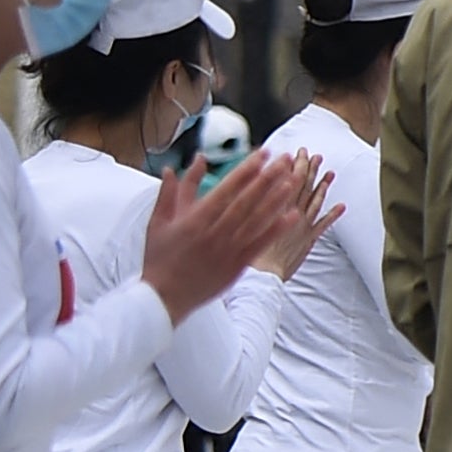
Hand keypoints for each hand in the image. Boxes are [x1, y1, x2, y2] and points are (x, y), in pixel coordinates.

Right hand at [143, 150, 318, 317]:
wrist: (163, 298)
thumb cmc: (159, 258)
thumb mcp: (158, 222)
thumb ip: (171, 192)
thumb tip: (178, 166)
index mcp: (195, 219)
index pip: (226, 188)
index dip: (246, 169)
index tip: (262, 153)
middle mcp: (215, 232)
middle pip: (247, 200)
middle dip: (268, 177)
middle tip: (285, 159)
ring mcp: (228, 249)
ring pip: (257, 220)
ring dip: (277, 199)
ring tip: (293, 180)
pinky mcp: (237, 265)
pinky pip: (261, 244)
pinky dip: (277, 229)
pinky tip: (293, 215)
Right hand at [255, 161, 341, 277]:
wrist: (261, 277)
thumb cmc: (247, 253)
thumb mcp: (240, 224)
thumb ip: (247, 202)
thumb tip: (254, 187)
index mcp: (275, 210)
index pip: (287, 182)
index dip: (293, 166)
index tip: (297, 153)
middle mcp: (291, 215)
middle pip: (302, 187)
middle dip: (308, 169)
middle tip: (313, 155)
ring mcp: (301, 227)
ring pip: (314, 201)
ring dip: (323, 186)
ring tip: (330, 173)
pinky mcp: (307, 240)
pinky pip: (323, 225)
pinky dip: (333, 215)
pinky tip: (341, 206)